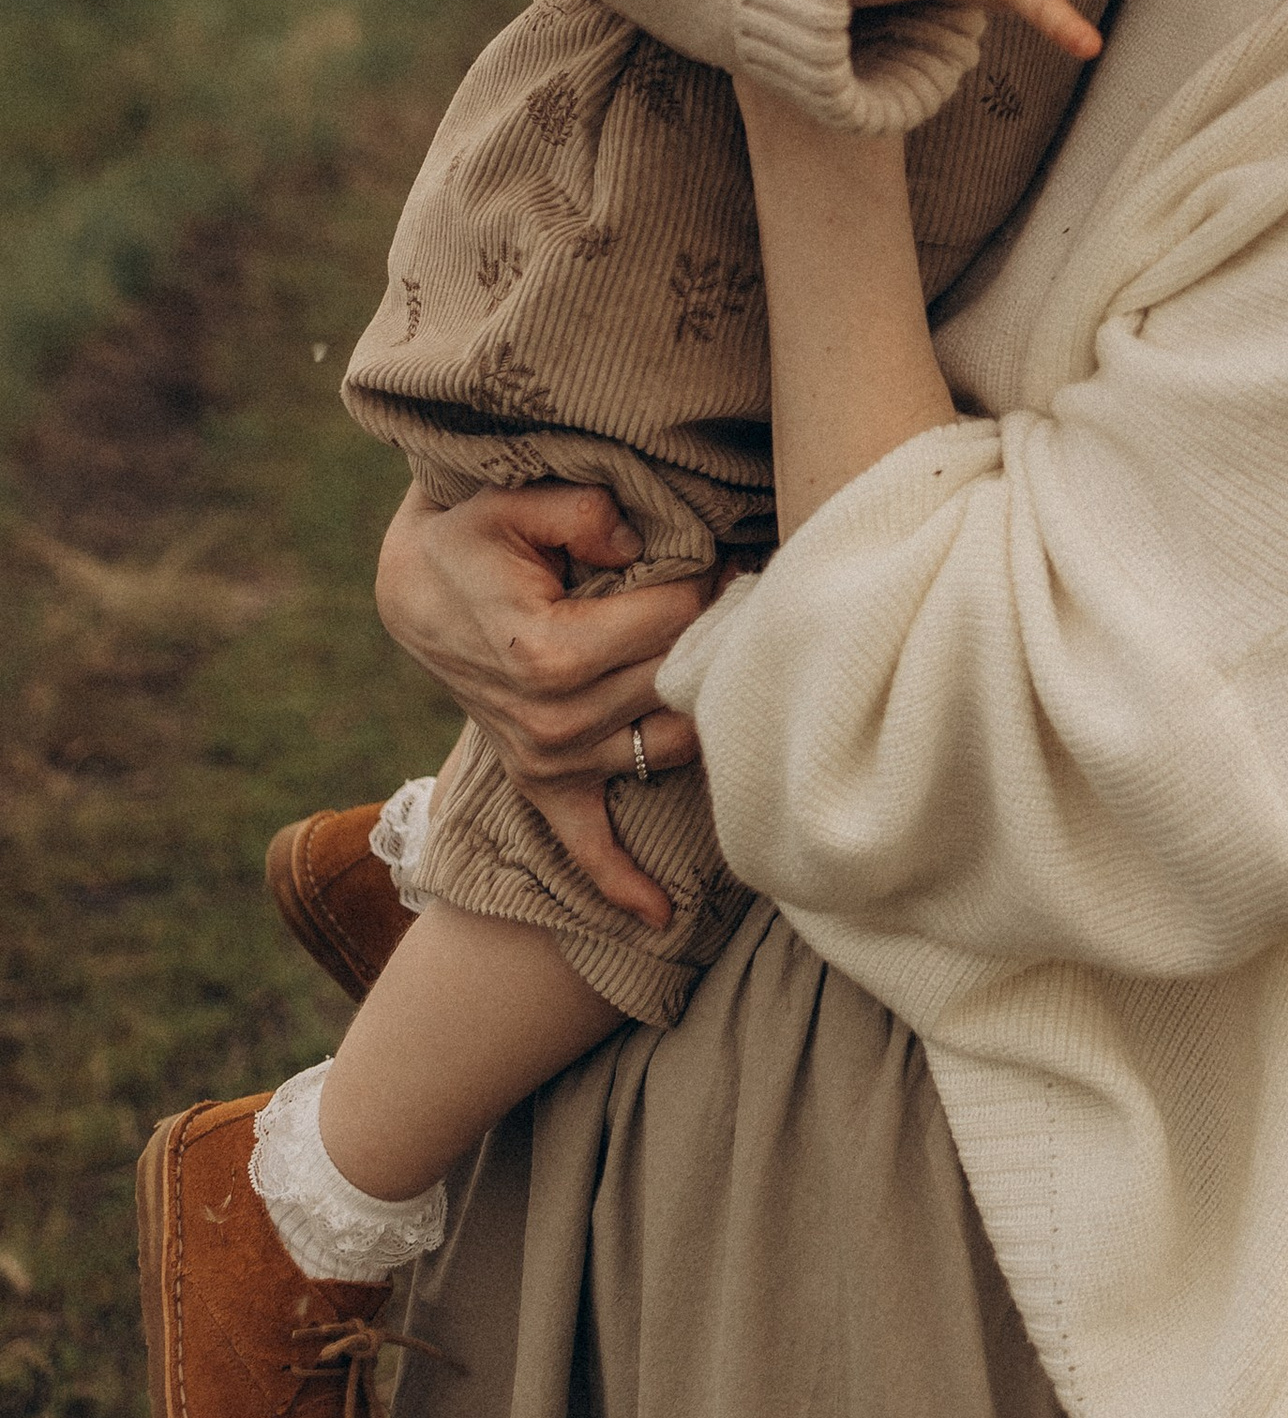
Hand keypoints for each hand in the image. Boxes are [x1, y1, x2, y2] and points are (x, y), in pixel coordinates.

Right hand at [373, 481, 713, 926]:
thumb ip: (581, 511)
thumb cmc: (473, 539)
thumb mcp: (511, 500)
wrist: (416, 593)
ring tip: (736, 676)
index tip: (720, 558)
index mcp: (548, 654)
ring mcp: (549, 759)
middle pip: (681, 681)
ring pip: (670, 745)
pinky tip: (661, 917)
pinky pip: (584, 847)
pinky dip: (621, 885)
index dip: (709, 581)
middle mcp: (552, 721)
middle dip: (717, 637)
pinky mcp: (544, 782)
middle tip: (741, 598)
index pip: (676, 620)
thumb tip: (637, 541)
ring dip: (708, 716)